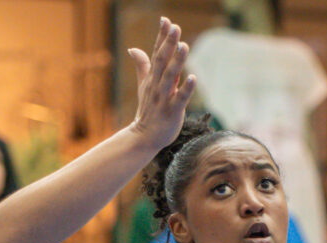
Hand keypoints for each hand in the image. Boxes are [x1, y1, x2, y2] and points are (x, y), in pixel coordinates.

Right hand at [128, 19, 194, 150]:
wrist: (144, 138)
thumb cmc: (148, 111)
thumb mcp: (144, 86)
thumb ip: (142, 66)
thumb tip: (133, 48)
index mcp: (152, 78)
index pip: (157, 53)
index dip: (161, 37)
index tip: (166, 20)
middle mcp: (157, 85)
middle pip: (162, 61)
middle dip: (168, 44)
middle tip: (175, 27)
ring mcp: (164, 98)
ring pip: (170, 77)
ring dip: (177, 62)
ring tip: (184, 46)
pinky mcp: (172, 112)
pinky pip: (180, 98)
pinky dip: (186, 88)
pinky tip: (193, 77)